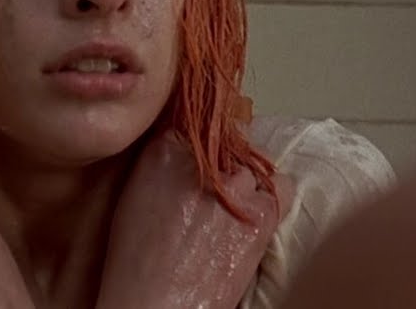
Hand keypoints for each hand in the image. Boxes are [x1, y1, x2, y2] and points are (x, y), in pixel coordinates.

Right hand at [97, 131, 294, 308]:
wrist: (157, 304)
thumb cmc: (137, 264)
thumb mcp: (135, 198)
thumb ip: (163, 167)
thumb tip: (185, 158)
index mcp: (163, 150)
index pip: (196, 126)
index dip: (202, 148)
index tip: (202, 162)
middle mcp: (202, 159)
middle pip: (228, 143)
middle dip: (224, 166)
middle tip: (215, 196)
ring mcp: (234, 183)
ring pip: (254, 166)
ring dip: (247, 184)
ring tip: (233, 211)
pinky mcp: (261, 211)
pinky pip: (281, 187)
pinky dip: (274, 197)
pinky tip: (256, 216)